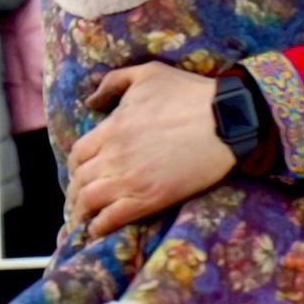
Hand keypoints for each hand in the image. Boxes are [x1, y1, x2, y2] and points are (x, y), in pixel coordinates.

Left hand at [66, 63, 232, 237]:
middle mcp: (114, 156)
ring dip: (81, 212)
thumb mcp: (148, 73)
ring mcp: (130, 179)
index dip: (75, 167)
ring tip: (84, 218)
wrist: (227, 120)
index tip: (80, 173)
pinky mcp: (150, 198)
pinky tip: (98, 229)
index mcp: (112, 128)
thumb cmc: (190, 93)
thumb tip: (92, 102)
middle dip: (75, 192)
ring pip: (89, 201)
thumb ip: (113, 82)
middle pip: (79, 180)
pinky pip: (112, 218)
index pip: (77, 154)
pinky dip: (99, 227)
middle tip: (79, 200)